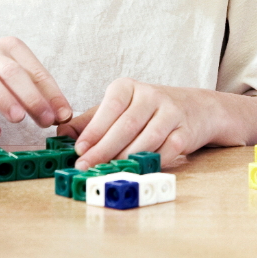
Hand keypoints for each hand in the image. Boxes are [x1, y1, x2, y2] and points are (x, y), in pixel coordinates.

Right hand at [0, 37, 71, 138]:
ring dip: (4, 99)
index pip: (35, 69)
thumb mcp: (4, 71)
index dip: (51, 92)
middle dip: (32, 97)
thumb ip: (30, 88)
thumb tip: (60, 113)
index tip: (64, 114)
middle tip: (47, 119)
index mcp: (8, 47)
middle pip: (12, 71)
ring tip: (19, 120)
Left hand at [58, 79, 216, 170]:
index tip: (79, 149)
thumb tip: (61, 132)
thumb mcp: (118, 108)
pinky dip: (151, 162)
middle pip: (127, 125)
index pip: (111, 107)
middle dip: (104, 149)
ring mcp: (172, 113)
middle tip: (86, 166)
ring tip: (109, 170)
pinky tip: (137, 170)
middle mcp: (152, 95)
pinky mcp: (186, 132)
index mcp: (130, 87)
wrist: (195, 108)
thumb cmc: (147, 110)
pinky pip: (167, 151)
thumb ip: (90, 121)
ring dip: (126, 158)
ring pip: (147, 138)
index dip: (94, 129)